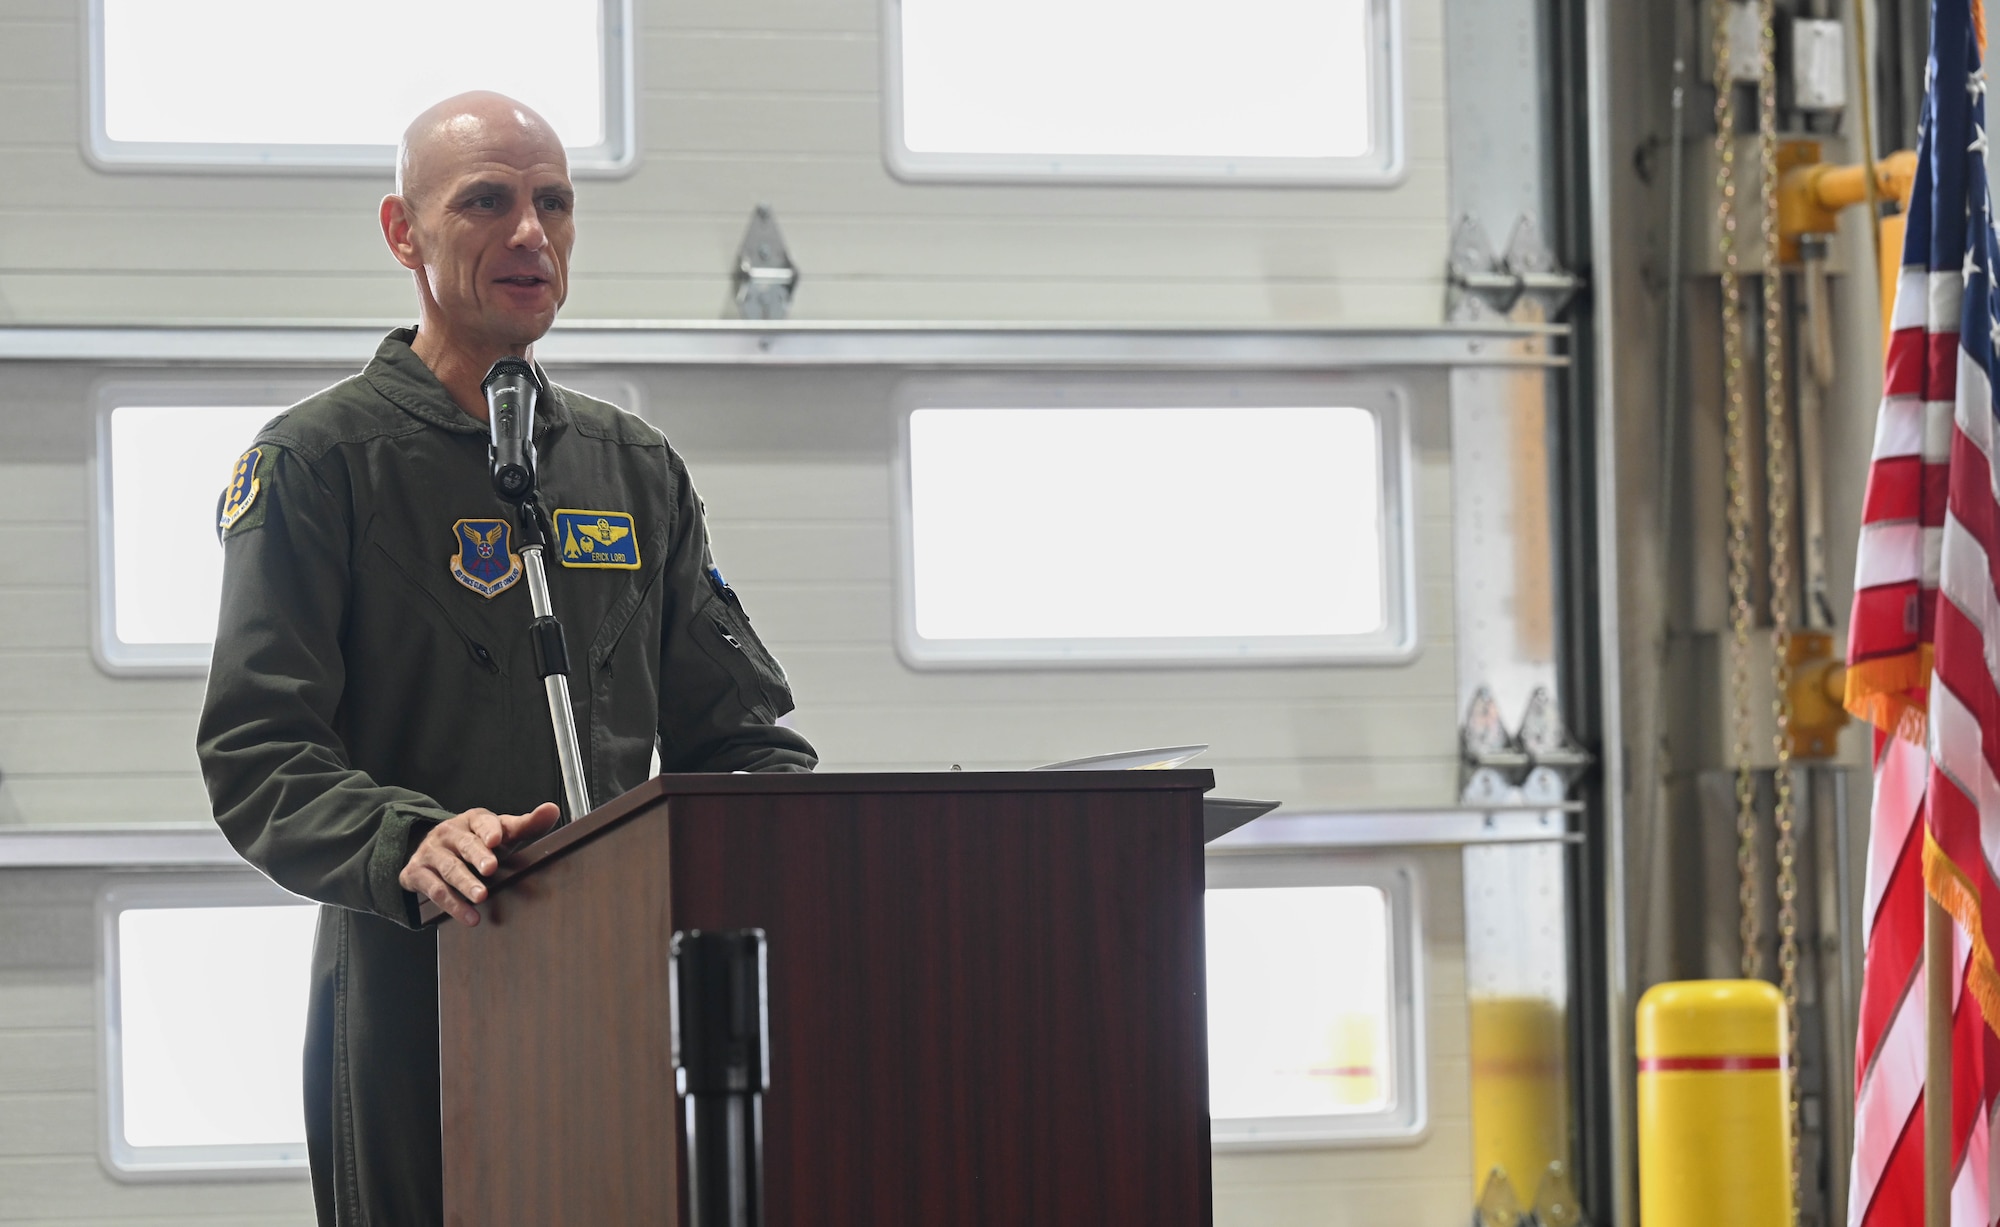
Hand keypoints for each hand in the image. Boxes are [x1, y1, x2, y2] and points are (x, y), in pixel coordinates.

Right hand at [400, 802, 560, 925]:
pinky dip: (452, 905)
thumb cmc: (477, 843)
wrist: (431, 852)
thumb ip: (527, 825)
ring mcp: (431, 852)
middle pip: (465, 844)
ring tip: (481, 896)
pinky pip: (434, 890)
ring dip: (464, 884)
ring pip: (448, 868)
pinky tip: (469, 916)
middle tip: (490, 868)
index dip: (489, 829)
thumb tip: (552, 810)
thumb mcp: (500, 834)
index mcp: (472, 820)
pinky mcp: (416, 873)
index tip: (497, 839)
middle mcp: (449, 833)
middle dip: (477, 856)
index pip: (482, 821)